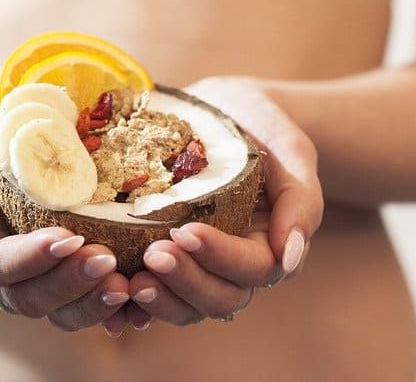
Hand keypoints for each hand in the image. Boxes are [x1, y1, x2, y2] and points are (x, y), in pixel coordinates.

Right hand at [0, 74, 129, 333]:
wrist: (34, 110)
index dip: (30, 259)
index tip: (68, 237)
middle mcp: (5, 264)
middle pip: (28, 297)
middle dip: (67, 283)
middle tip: (105, 260)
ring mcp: (42, 272)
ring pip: (58, 311)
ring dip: (91, 302)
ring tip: (125, 284)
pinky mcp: (74, 270)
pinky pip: (88, 304)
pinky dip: (111, 309)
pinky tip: (136, 301)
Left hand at [127, 77, 323, 325]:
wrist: (220, 110)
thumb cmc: (260, 126)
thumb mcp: (291, 151)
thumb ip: (301, 201)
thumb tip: (291, 259)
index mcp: (268, 242)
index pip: (253, 267)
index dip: (221, 256)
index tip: (187, 230)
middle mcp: (233, 263)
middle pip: (219, 297)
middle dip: (186, 281)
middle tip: (153, 254)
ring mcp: (199, 265)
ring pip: (185, 305)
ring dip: (159, 299)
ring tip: (129, 280)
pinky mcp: (166, 256)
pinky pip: (155, 291)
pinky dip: (134, 305)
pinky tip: (114, 297)